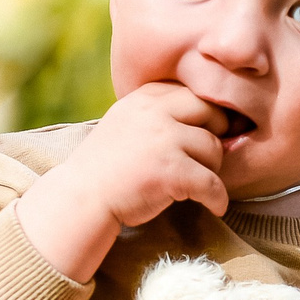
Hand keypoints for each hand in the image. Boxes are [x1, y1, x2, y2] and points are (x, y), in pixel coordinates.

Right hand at [19, 83, 229, 281]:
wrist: (81, 198)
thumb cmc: (106, 165)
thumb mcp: (127, 120)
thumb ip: (158, 111)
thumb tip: (209, 112)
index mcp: (146, 97)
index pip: (195, 93)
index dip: (208, 115)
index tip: (209, 132)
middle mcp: (156, 112)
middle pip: (213, 114)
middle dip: (217, 135)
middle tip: (207, 158)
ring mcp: (165, 140)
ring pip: (214, 148)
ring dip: (212, 169)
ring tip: (196, 182)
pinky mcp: (172, 171)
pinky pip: (213, 183)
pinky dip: (218, 198)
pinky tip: (214, 205)